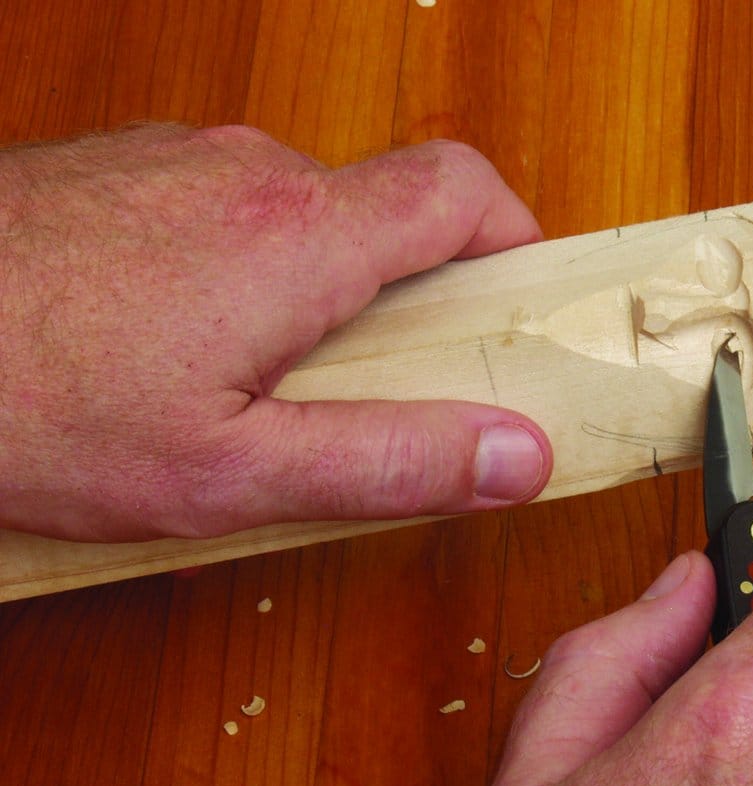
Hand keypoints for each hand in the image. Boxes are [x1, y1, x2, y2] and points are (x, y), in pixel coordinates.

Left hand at [0, 125, 551, 540]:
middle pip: (384, 210)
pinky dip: (241, 268)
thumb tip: (516, 455)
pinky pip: (226, 209)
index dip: (512, 236)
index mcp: (298, 236)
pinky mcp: (125, 169)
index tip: (515, 300)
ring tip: (255, 381)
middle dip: (404, 294)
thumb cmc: (24, 402)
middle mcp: (248, 170)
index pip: (462, 189)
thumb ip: (389, 460)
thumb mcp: (227, 474)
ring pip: (302, 214)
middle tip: (371, 388)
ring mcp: (179, 158)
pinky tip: (177, 342)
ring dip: (314, 287)